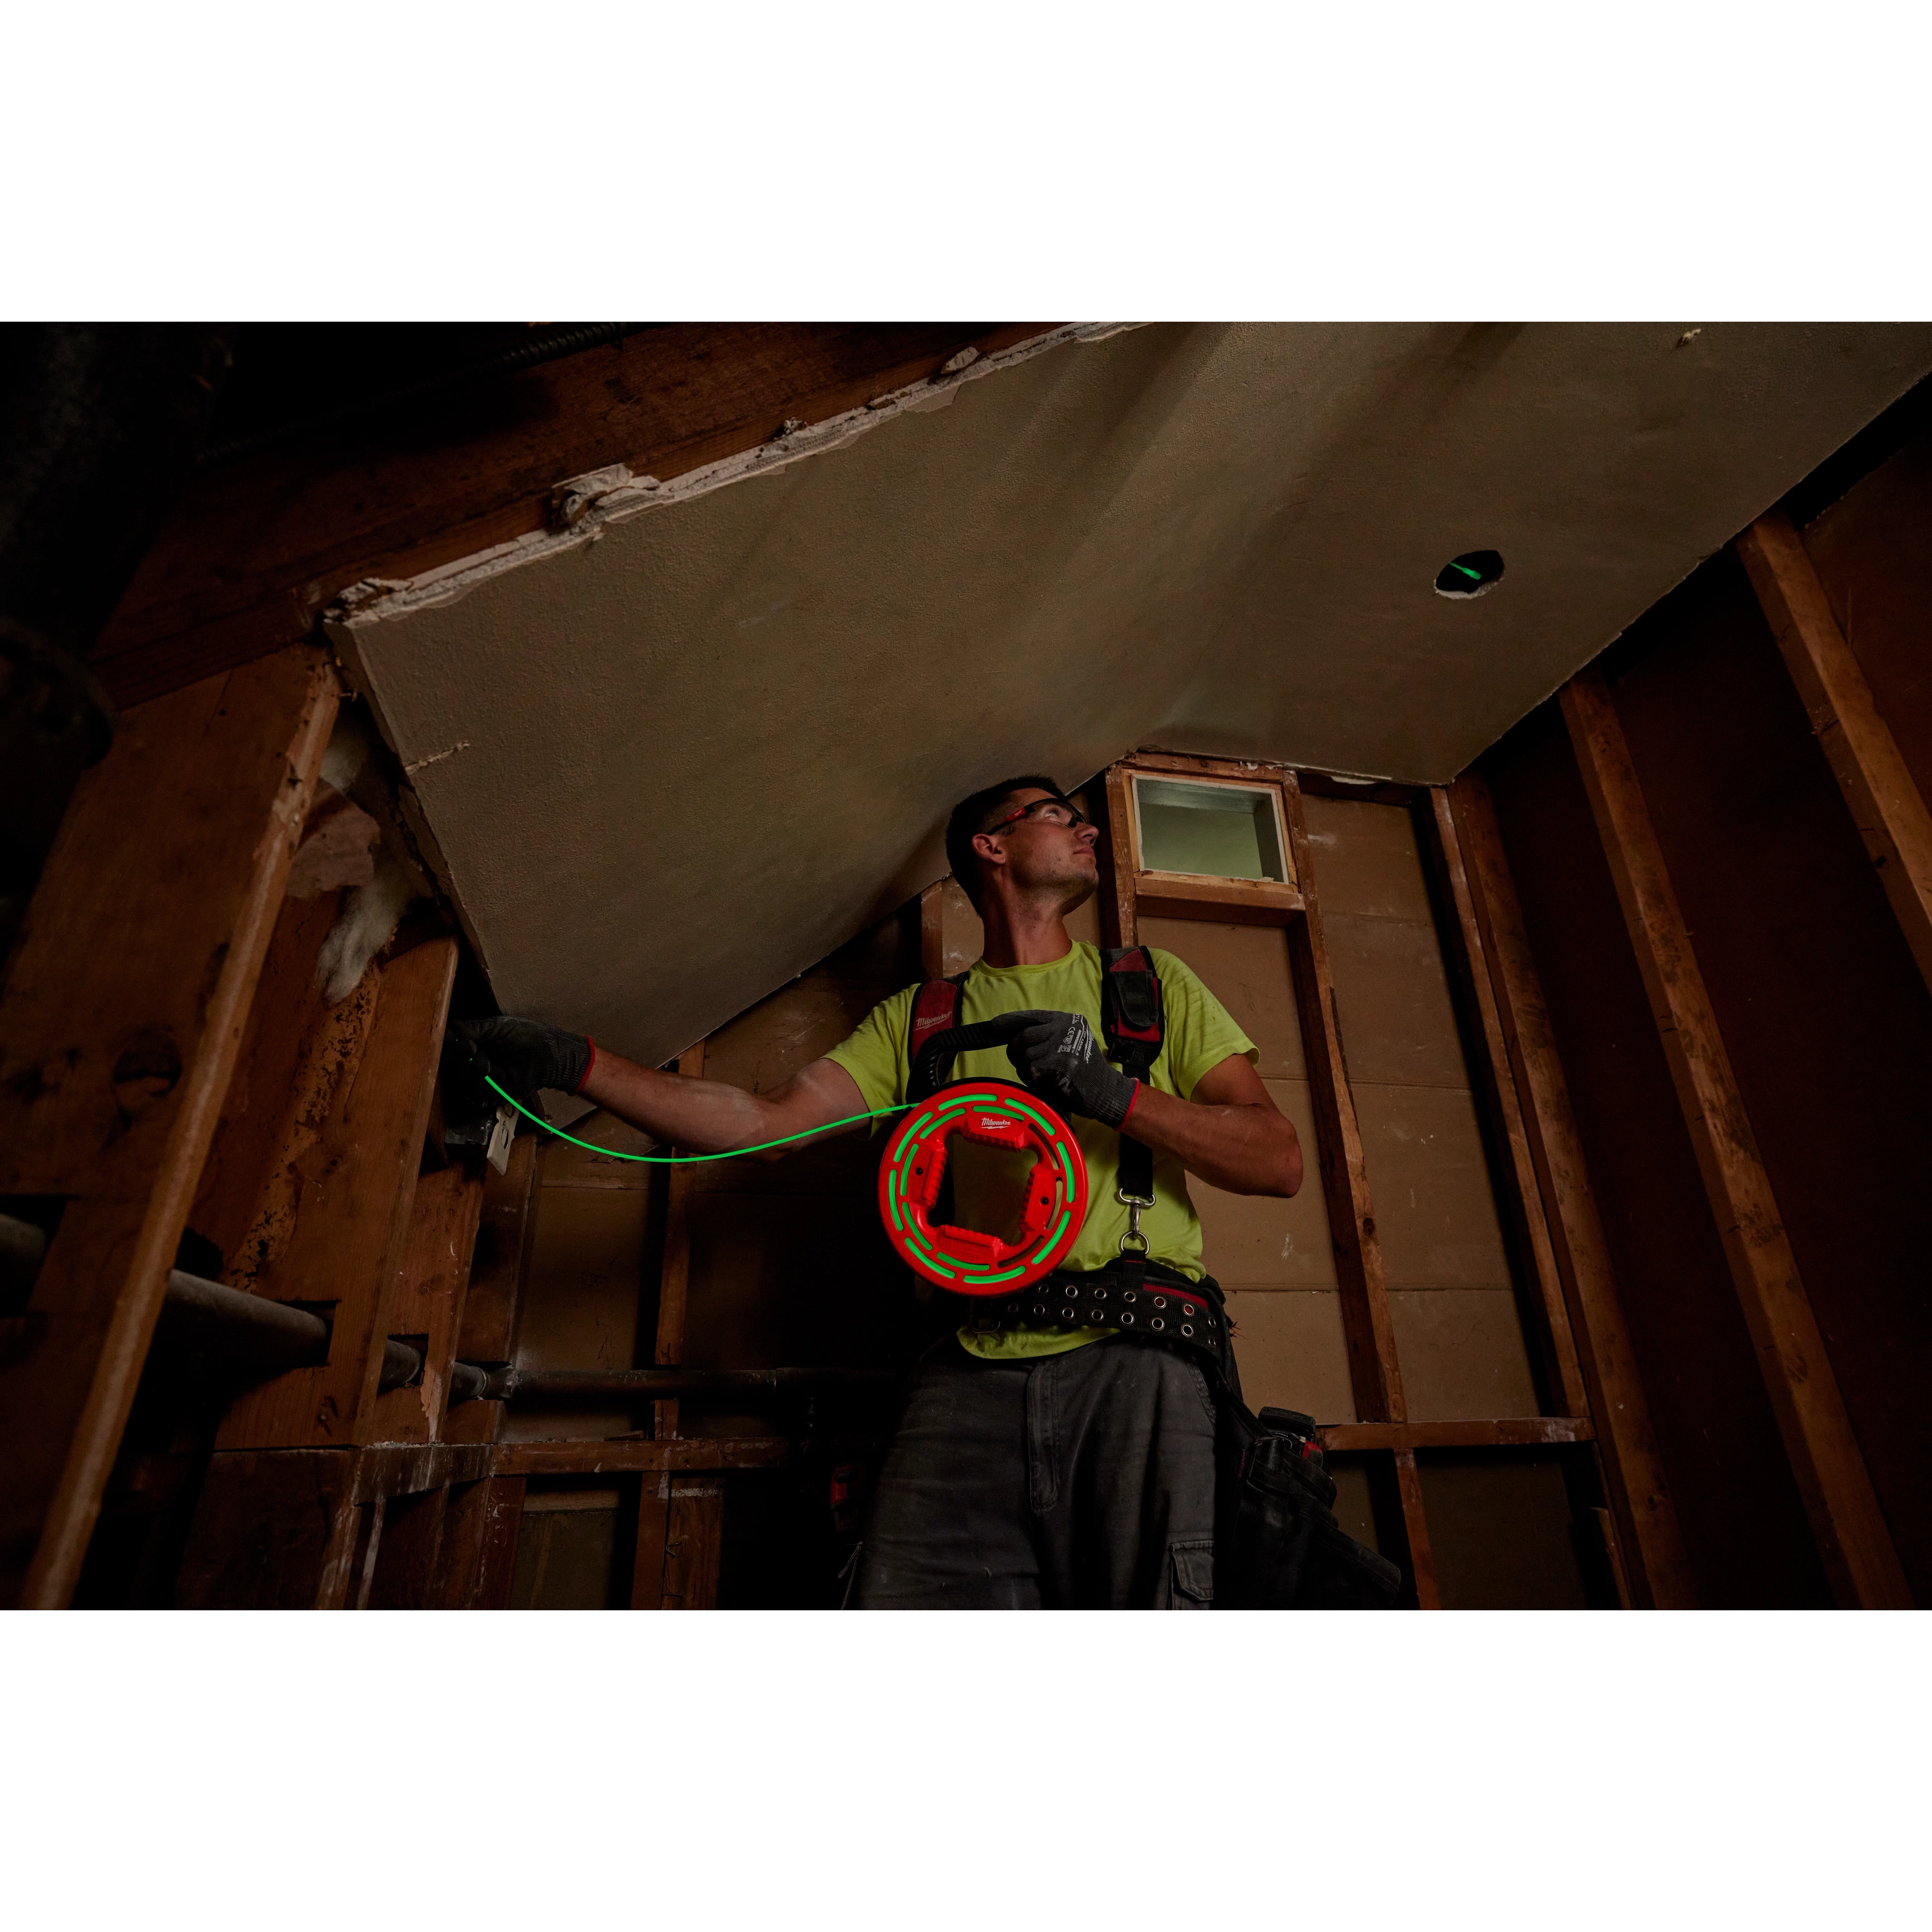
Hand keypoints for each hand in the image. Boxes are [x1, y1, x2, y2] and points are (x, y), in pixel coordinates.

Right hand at [449, 1016, 592, 1102]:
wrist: (547, 1056)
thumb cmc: (526, 1035)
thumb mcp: (500, 1027)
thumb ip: (476, 1028)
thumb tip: (451, 1024)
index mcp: (472, 1040)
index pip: (451, 1042)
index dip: (450, 1042)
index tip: (457, 1040)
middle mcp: (472, 1058)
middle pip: (452, 1061)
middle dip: (462, 1056)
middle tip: (474, 1049)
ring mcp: (479, 1076)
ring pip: (462, 1077)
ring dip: (475, 1070)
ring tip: (490, 1065)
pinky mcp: (489, 1091)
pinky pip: (475, 1092)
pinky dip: (486, 1085)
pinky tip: (499, 1076)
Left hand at [1003, 1010, 1135, 1128]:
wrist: (1107, 1092)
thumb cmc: (1085, 1070)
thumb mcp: (1070, 1042)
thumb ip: (1047, 1035)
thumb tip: (1014, 1035)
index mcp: (1067, 1020)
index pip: (1032, 1016)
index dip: (1010, 1021)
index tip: (994, 1026)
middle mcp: (1065, 1029)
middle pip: (1023, 1036)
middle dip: (1015, 1051)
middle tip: (1019, 1061)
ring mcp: (1063, 1047)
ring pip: (1024, 1056)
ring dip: (1025, 1069)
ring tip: (1039, 1076)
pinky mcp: (1060, 1066)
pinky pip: (1031, 1071)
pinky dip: (1032, 1080)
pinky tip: (1044, 1083)